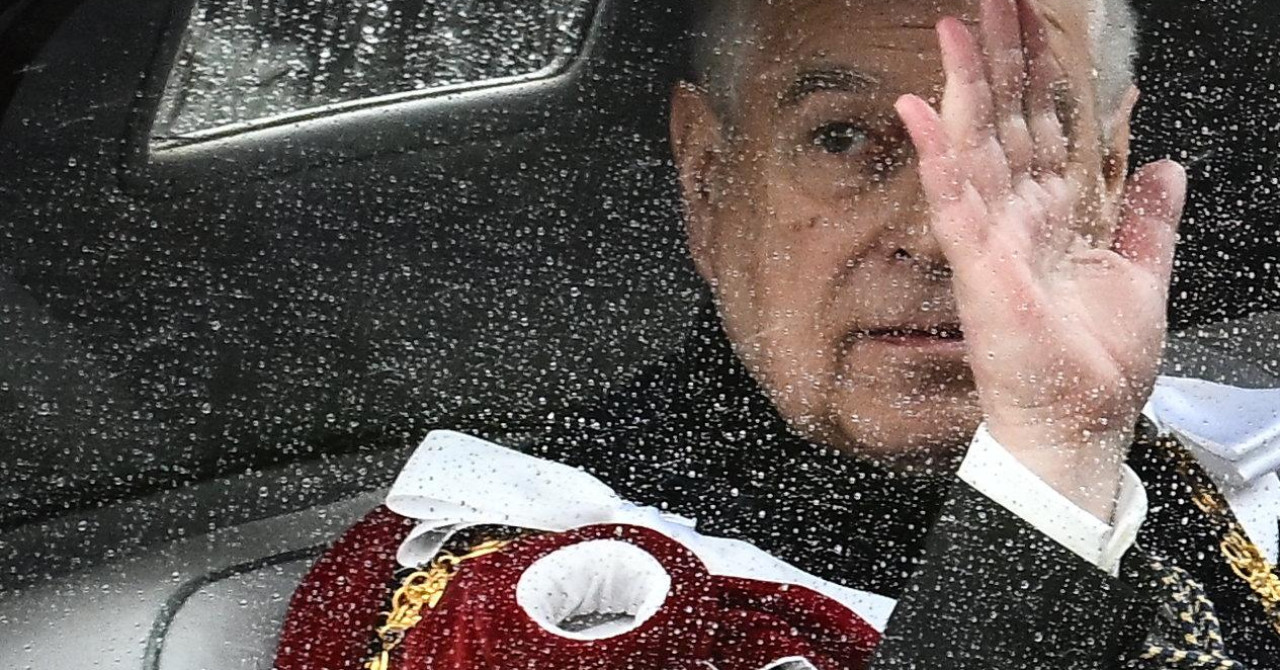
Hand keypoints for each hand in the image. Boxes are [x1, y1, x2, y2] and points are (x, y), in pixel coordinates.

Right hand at [894, 0, 1186, 518]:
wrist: (1079, 425)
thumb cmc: (1097, 367)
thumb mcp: (1143, 276)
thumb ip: (1148, 217)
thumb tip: (1164, 162)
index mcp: (1056, 215)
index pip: (1047, 125)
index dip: (1044, 72)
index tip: (1037, 19)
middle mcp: (1018, 217)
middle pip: (1008, 119)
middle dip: (1001, 56)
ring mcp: (993, 237)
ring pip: (977, 145)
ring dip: (965, 85)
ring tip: (954, 28)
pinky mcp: (979, 266)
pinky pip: (954, 201)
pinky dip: (938, 155)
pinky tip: (920, 111)